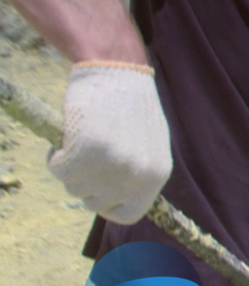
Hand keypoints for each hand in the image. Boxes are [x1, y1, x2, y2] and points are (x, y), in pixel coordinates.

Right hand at [48, 62, 172, 224]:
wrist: (118, 71)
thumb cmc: (131, 106)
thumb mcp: (149, 145)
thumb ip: (138, 173)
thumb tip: (124, 198)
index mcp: (157, 174)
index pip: (129, 214)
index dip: (109, 205)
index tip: (99, 190)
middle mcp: (137, 175)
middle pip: (96, 203)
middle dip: (85, 184)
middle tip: (86, 157)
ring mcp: (111, 166)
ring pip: (74, 188)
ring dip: (70, 168)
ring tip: (82, 140)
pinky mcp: (85, 152)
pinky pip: (58, 170)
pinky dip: (54, 156)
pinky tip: (67, 137)